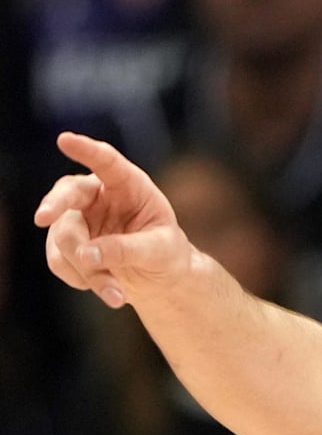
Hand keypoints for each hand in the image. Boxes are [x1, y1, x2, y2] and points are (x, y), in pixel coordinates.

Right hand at [33, 132, 191, 308]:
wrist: (159, 277)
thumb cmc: (166, 254)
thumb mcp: (159, 251)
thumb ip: (127, 248)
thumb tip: (88, 254)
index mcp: (129, 186)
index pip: (107, 162)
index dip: (86, 150)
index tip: (64, 139)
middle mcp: (98, 196)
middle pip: (68, 194)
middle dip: (55, 205)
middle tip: (43, 217)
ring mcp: (78, 218)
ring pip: (65, 238)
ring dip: (87, 269)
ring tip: (117, 295)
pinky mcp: (66, 243)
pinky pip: (61, 260)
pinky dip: (82, 279)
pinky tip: (109, 291)